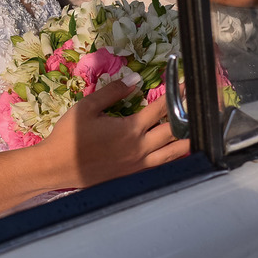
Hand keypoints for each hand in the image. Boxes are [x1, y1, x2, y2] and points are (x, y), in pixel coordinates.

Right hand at [44, 77, 190, 189]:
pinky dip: (176, 157)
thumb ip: (113, 92)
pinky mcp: (135, 177)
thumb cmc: (69, 136)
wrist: (57, 167)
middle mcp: (140, 149)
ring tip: (201, 129)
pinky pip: (163, 167)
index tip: (187, 85)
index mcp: (130, 129)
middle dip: (188, 115)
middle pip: (175, 131)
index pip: (161, 108)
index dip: (176, 94)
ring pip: (174, 153)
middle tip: (199, 104)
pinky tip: (180, 151)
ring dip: (189, 140)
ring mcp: (140, 166)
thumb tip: (135, 80)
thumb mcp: (87, 107)